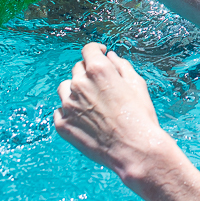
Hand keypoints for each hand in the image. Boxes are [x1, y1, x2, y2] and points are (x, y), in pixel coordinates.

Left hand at [54, 43, 171, 181]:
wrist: (134, 149)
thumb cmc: (140, 116)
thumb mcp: (137, 85)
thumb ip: (121, 66)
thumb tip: (110, 57)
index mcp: (98, 70)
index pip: (88, 50)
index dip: (96, 50)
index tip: (100, 54)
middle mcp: (79, 84)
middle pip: (78, 69)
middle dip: (88, 73)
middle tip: (102, 86)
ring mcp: (68, 105)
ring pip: (64, 88)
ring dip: (75, 90)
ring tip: (91, 103)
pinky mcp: (62, 124)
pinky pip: (60, 110)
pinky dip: (69, 111)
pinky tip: (84, 118)